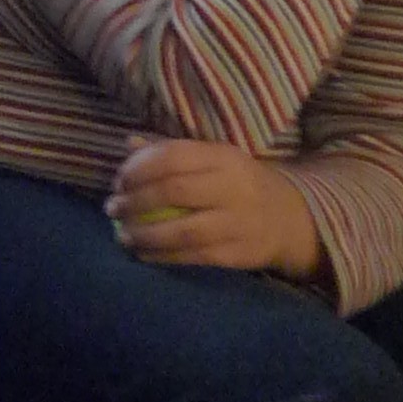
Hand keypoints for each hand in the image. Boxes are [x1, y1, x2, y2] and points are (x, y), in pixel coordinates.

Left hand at [111, 137, 322, 279]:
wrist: (291, 219)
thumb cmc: (239, 184)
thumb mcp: (215, 160)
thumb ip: (173, 152)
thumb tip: (129, 144)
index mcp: (225, 157)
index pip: (174, 157)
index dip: (139, 168)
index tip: (118, 180)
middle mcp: (233, 188)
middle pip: (175, 192)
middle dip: (135, 201)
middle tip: (111, 208)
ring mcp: (238, 224)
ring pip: (183, 231)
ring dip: (144, 234)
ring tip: (122, 235)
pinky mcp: (238, 254)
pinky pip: (193, 257)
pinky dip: (163, 257)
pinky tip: (143, 254)